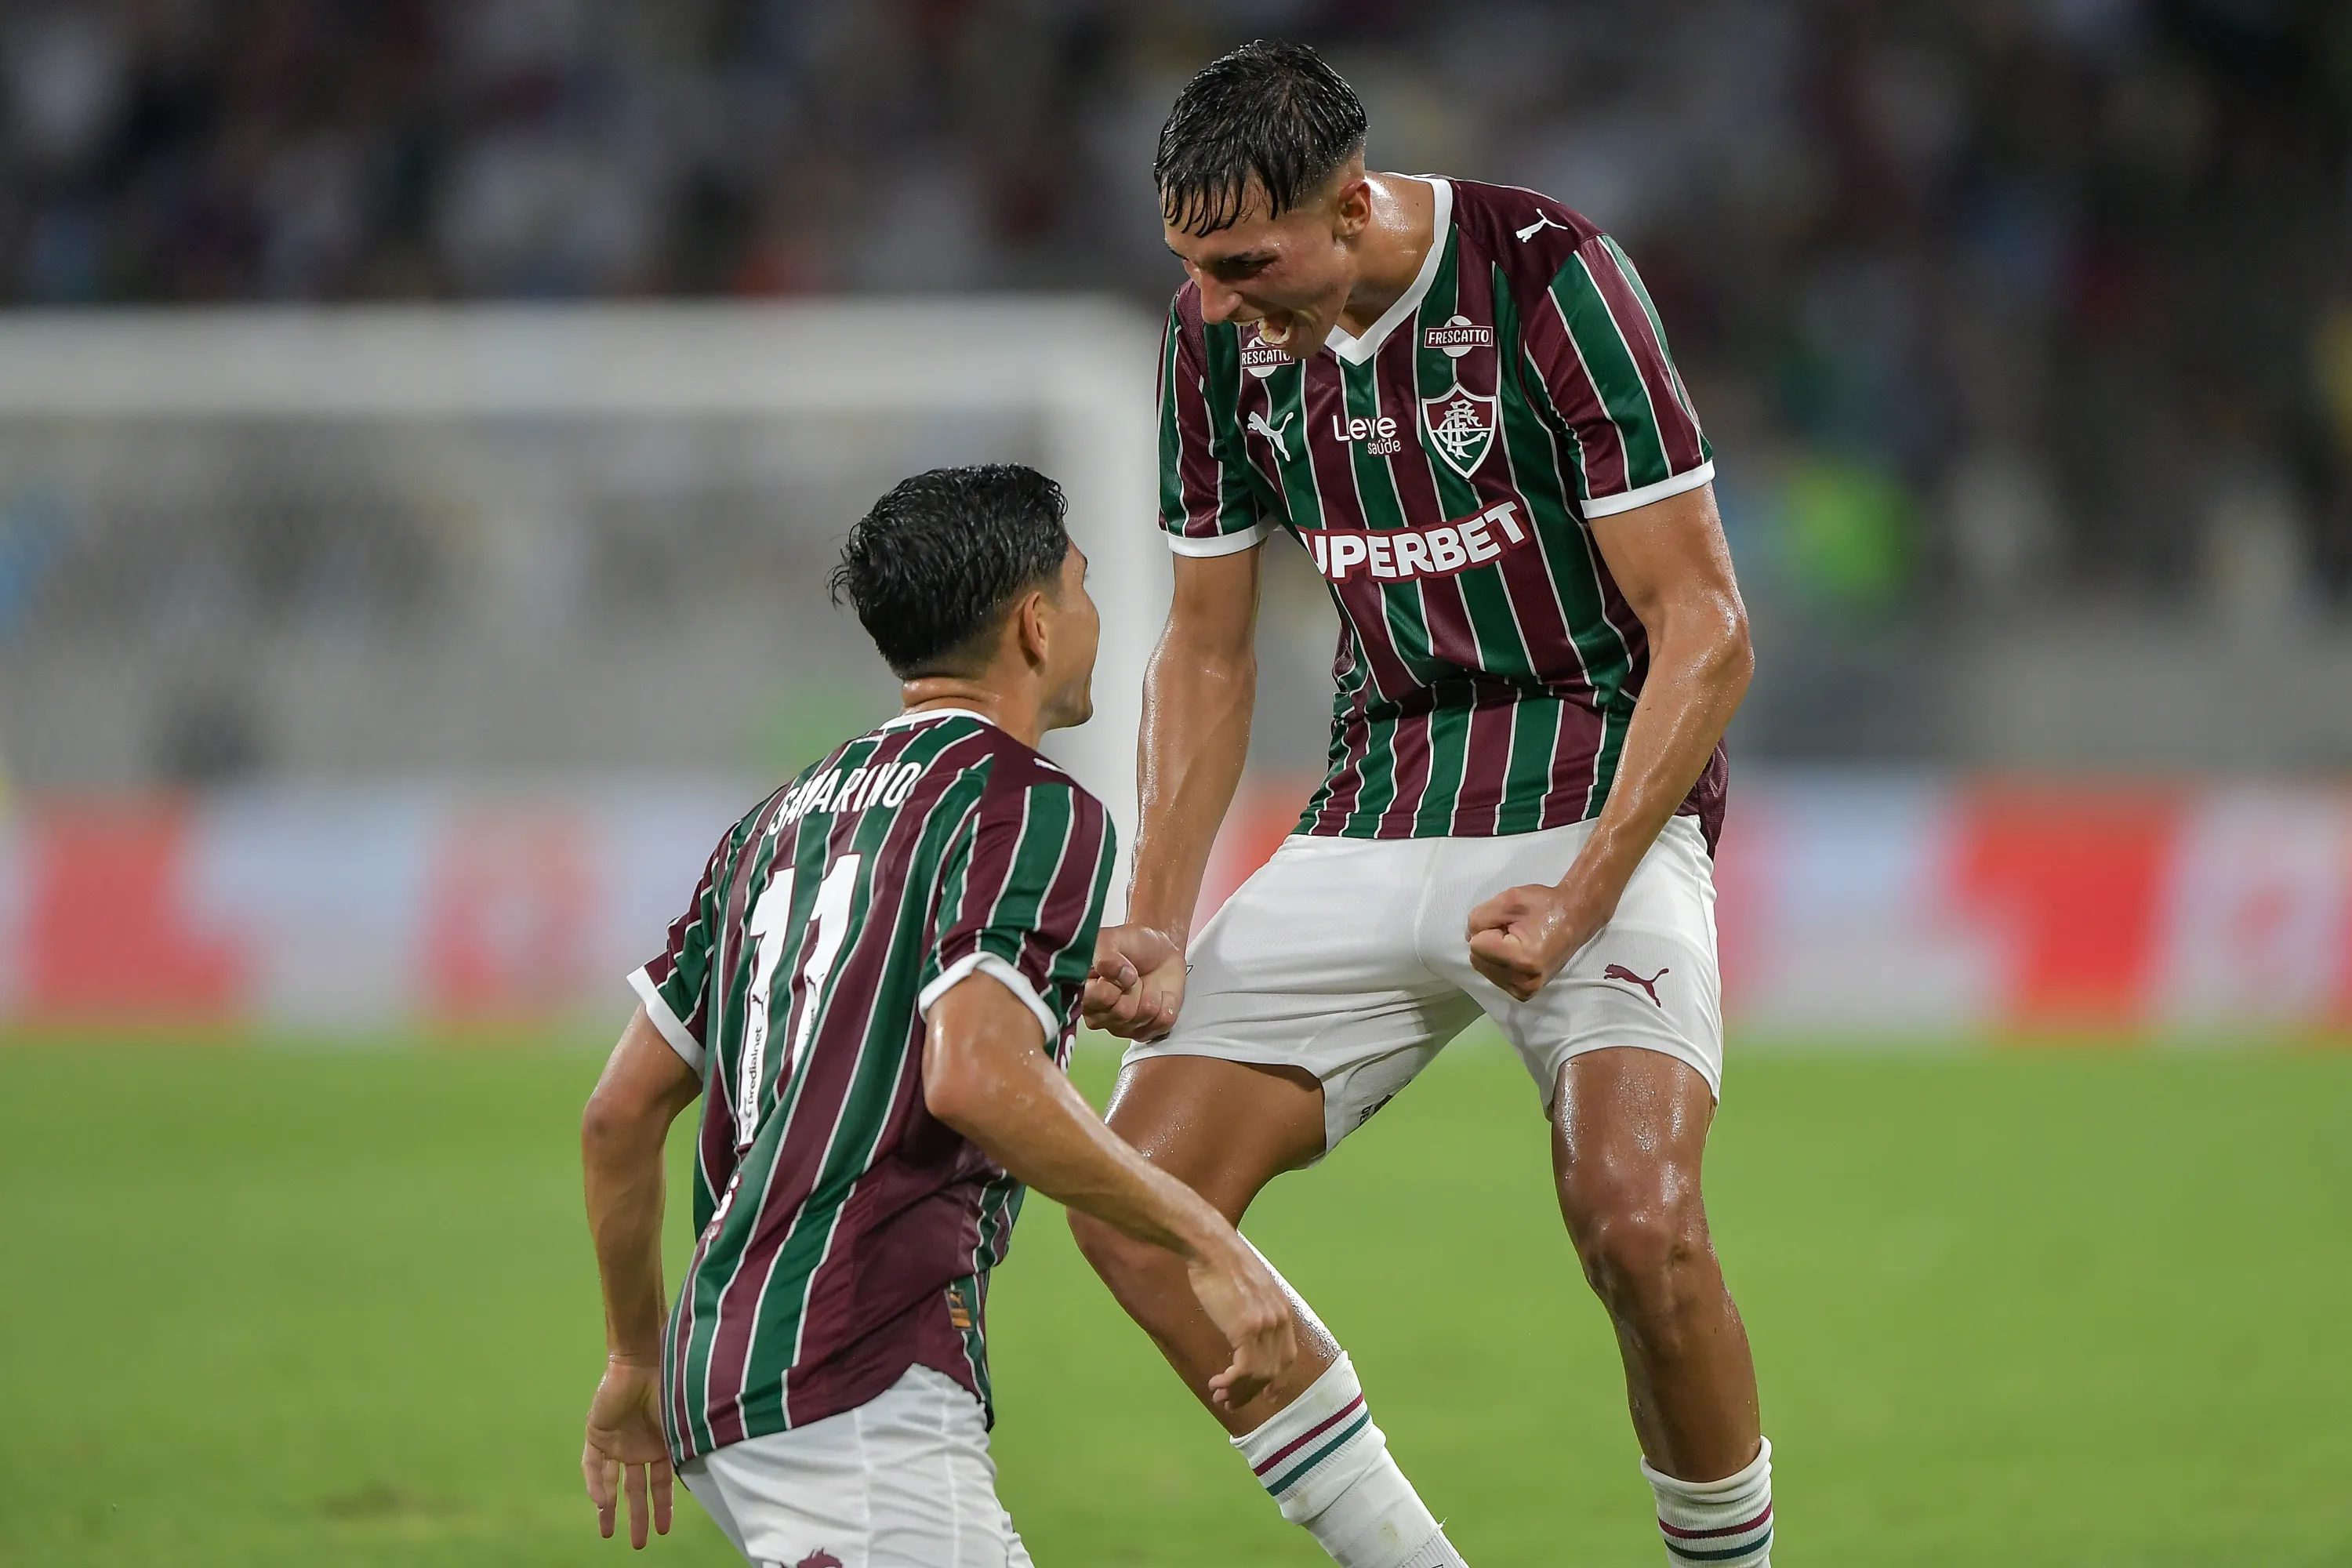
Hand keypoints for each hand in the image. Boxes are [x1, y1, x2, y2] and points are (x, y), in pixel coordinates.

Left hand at [582, 1355, 673, 1548]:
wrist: (644, 1362)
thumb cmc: (671, 1389)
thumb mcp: (682, 1426)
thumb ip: (685, 1452)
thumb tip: (701, 1483)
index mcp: (662, 1445)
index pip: (661, 1484)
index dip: (663, 1508)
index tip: (664, 1531)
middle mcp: (639, 1447)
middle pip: (636, 1489)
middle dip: (637, 1517)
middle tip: (638, 1543)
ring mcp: (616, 1441)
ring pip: (610, 1482)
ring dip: (609, 1508)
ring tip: (608, 1533)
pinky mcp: (597, 1433)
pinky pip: (592, 1464)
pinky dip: (595, 1483)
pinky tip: (600, 1502)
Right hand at [1083, 923, 1187, 1039]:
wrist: (1159, 951)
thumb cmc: (1130, 946)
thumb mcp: (1112, 938)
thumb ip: (1105, 953)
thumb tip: (1112, 971)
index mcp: (1083, 994)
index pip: (1099, 997)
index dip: (1115, 981)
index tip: (1120, 966)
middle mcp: (1099, 1016)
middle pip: (1123, 1012)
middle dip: (1135, 987)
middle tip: (1134, 974)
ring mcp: (1122, 1027)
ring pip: (1144, 1016)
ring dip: (1151, 992)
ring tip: (1146, 982)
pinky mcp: (1147, 1031)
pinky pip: (1162, 1022)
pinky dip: (1167, 1002)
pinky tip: (1160, 993)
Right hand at [1186, 1235, 1297, 1411]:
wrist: (1212, 1247)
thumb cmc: (1222, 1263)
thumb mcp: (1249, 1288)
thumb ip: (1254, 1309)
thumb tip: (1243, 1326)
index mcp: (1283, 1310)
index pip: (1288, 1356)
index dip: (1277, 1379)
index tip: (1266, 1393)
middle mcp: (1279, 1320)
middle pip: (1274, 1370)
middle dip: (1252, 1391)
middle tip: (1231, 1402)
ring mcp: (1265, 1325)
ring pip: (1259, 1374)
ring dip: (1238, 1391)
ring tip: (1219, 1397)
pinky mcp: (1246, 1329)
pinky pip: (1245, 1370)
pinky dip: (1232, 1383)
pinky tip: (1217, 1383)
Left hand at [1467, 880, 1608, 1000]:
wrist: (1575, 917)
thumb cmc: (1544, 905)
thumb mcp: (1508, 900)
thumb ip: (1479, 917)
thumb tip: (1470, 938)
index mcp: (1522, 959)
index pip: (1476, 945)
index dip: (1489, 928)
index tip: (1512, 923)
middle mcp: (1524, 981)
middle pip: (1477, 959)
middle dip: (1489, 941)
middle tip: (1515, 931)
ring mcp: (1526, 990)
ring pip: (1483, 968)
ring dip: (1494, 952)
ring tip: (1519, 941)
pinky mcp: (1525, 993)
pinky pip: (1493, 976)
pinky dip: (1499, 963)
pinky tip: (1518, 954)